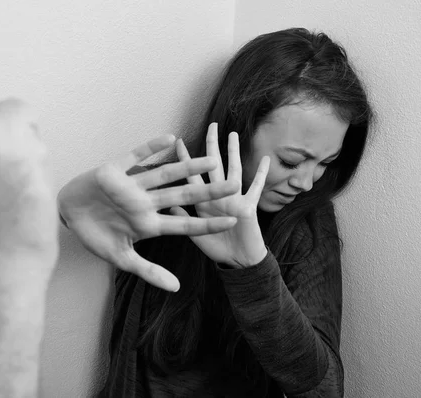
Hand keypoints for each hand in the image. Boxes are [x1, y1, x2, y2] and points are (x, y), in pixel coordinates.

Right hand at [58, 135, 239, 291]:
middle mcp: (146, 202)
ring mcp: (133, 185)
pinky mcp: (116, 170)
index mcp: (149, 224)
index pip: (185, 223)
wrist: (67, 215)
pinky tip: (170, 139)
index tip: (233, 219)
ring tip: (211, 158)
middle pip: (183, 195)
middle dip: (208, 191)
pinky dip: (151, 149)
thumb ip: (149, 271)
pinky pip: (136, 156)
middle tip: (235, 184)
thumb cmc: (95, 237)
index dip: (208, 222)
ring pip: (164, 174)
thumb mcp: (122, 259)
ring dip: (187, 166)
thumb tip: (177, 288)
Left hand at [170, 123, 269, 267]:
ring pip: (234, 170)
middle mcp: (218, 195)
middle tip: (211, 125)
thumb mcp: (194, 234)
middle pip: (214, 165)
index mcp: (202, 200)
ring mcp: (234, 199)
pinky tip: (266, 159)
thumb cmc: (216, 248)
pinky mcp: (248, 207)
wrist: (237, 261)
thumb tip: (169, 204)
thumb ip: (182, 219)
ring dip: (233, 153)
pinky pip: (256, 188)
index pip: (192, 175)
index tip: (178, 142)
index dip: (185, 160)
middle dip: (212, 146)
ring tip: (233, 135)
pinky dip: (261, 175)